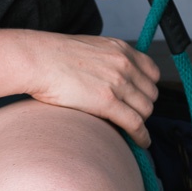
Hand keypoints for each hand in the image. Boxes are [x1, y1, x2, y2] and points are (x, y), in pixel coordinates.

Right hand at [26, 33, 160, 145]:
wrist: (38, 60)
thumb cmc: (55, 56)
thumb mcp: (92, 48)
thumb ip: (108, 60)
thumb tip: (112, 77)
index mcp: (121, 49)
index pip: (152, 72)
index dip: (148, 87)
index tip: (141, 97)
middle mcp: (124, 64)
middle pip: (151, 93)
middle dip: (143, 105)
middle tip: (132, 114)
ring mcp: (118, 83)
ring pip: (146, 110)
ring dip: (141, 121)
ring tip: (133, 129)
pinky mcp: (107, 102)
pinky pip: (135, 123)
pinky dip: (142, 136)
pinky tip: (141, 142)